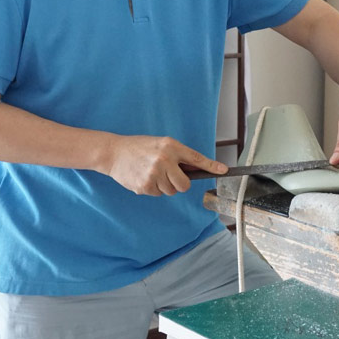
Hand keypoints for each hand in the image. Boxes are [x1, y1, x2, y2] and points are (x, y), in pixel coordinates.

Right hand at [100, 135, 227, 195]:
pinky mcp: (145, 186)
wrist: (114, 153)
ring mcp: (154, 174)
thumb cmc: (140, 147)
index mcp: (170, 146)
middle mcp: (164, 159)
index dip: (211, 166)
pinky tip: (144, 177)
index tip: (224, 171)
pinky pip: (158, 194)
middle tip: (169, 175)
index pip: (195, 158)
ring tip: (152, 173)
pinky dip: (153, 189)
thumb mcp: (161, 144)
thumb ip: (178, 155)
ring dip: (165, 186)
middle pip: (185, 185)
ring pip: (171, 191)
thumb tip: (196, 169)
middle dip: (180, 183)